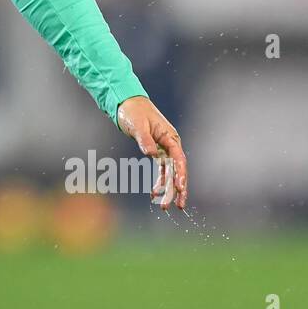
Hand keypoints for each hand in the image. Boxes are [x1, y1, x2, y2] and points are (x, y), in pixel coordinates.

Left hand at [116, 95, 187, 209]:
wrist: (127, 103)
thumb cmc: (133, 111)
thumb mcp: (138, 125)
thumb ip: (145, 140)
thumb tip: (152, 154)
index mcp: (170, 138)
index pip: (179, 159)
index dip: (180, 175)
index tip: (180, 189)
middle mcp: (170, 144)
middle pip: (177, 170)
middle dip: (177, 189)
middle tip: (178, 206)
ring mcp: (164, 148)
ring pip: (169, 172)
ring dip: (168, 189)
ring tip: (165, 206)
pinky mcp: (156, 150)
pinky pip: (161, 169)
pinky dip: (158, 181)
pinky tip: (154, 193)